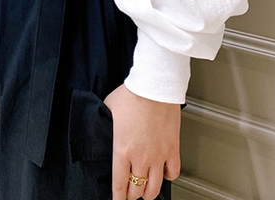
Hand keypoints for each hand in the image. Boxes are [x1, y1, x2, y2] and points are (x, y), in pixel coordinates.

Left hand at [103, 84, 180, 199]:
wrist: (154, 86)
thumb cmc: (132, 95)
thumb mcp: (108, 109)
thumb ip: (106, 123)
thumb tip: (102, 124)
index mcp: (122, 150)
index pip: (119, 185)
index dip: (117, 198)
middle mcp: (141, 158)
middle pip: (136, 190)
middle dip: (132, 194)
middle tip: (130, 192)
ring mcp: (158, 155)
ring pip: (155, 188)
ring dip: (148, 192)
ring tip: (145, 191)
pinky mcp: (173, 149)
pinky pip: (173, 173)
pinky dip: (168, 177)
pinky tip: (164, 173)